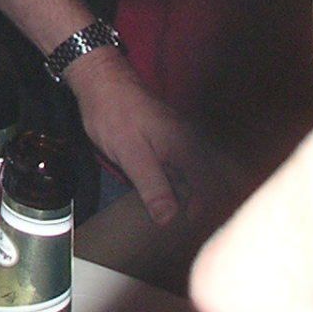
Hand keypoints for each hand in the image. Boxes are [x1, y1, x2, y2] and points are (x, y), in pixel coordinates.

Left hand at [65, 47, 230, 226]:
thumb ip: (153, 186)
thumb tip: (168, 220)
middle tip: (183, 230)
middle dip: (201, 206)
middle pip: (208, 182)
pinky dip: (178, 184)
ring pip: (195, 176)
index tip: (190, 232)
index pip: (212, 188)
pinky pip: (181, 167)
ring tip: (175, 219)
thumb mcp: (131, 154)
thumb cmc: (113, 113)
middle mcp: (190, 144)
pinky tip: (166, 197)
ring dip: (189, 196)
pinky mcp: (168, 140)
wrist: (100, 79)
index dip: (205, 212)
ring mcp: (179, 140)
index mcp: (187, 148)